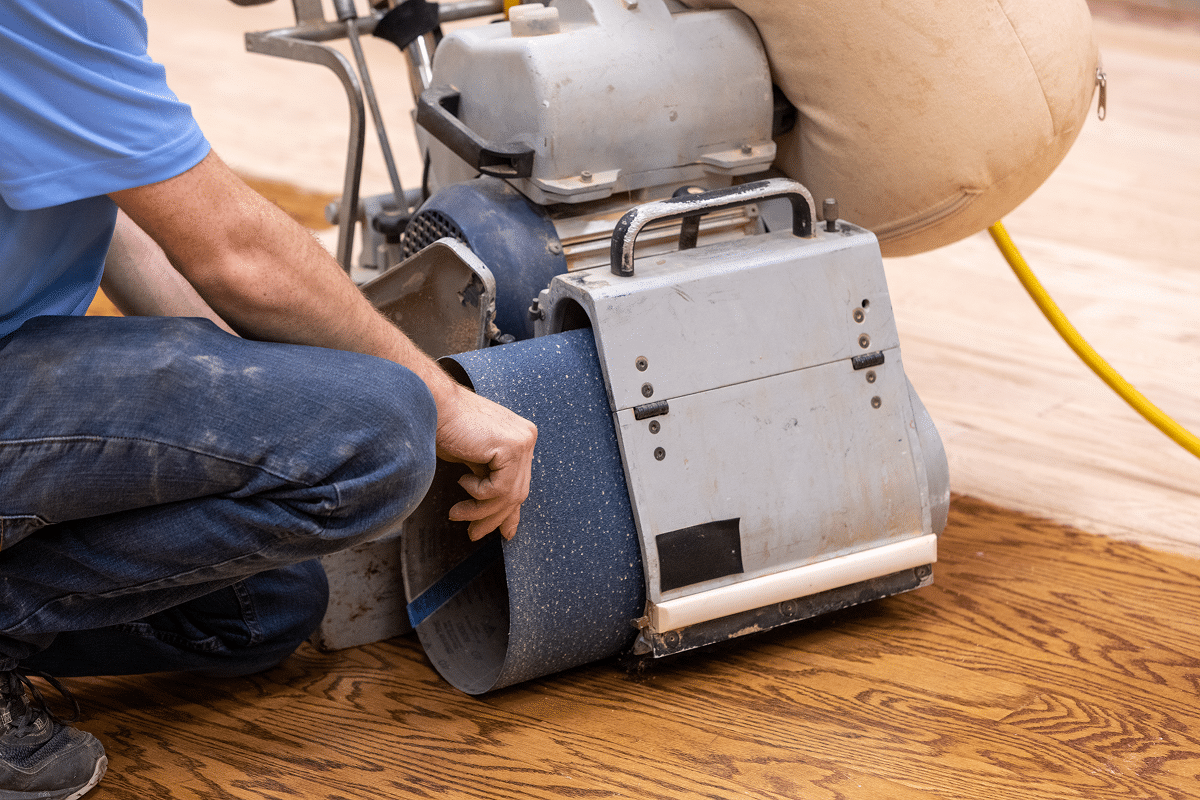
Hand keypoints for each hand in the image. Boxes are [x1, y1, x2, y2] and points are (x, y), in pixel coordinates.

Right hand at [434, 383, 536, 540]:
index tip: (503, 532)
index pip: (519, 482)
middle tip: (474, 533)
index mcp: (519, 438)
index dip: (510, 512)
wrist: (431, 403)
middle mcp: (526, 437)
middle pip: (517, 491)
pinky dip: (479, 494)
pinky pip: (500, 488)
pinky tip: (463, 481)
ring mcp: (523, 441)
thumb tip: (496, 513)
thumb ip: (488, 482)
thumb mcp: (472, 461)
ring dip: (481, 511)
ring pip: (510, 495)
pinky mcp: (513, 447)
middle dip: (494, 518)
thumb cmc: (444, 427)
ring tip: (458, 513)